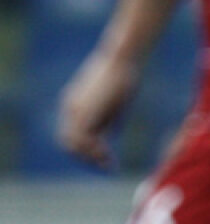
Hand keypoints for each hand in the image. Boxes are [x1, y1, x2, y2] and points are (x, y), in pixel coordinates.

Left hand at [56, 49, 138, 167]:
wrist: (121, 57)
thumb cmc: (125, 71)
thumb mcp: (115, 98)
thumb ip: (108, 118)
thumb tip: (108, 136)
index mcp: (75, 102)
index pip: (73, 131)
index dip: (86, 147)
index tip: (104, 155)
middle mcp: (70, 107)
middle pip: (69, 140)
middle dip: (86, 156)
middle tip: (105, 166)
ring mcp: (75, 110)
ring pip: (74, 143)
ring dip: (90, 157)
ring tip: (107, 165)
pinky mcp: (84, 112)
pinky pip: (83, 140)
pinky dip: (94, 151)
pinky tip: (108, 157)